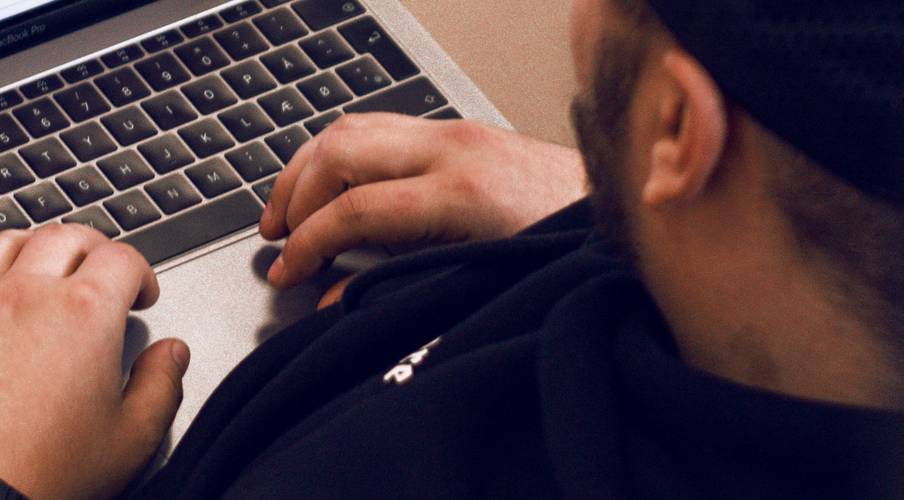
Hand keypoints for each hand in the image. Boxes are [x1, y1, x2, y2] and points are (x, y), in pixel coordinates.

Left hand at [0, 225, 189, 498]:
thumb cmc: (42, 474)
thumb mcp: (130, 440)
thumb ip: (162, 387)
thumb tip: (172, 355)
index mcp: (84, 313)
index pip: (122, 258)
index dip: (141, 272)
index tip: (142, 294)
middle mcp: (25, 294)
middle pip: (63, 237)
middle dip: (91, 248)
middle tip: (101, 270)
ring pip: (4, 243)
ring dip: (31, 246)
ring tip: (42, 265)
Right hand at [260, 114, 586, 287]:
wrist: (626, 216)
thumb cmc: (569, 254)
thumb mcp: (482, 286)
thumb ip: (402, 292)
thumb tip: (334, 301)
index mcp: (462, 192)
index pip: (355, 208)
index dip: (308, 242)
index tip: (286, 269)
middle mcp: (454, 149)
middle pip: (341, 152)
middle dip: (295, 196)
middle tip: (278, 239)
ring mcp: (456, 132)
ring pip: (354, 127)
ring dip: (309, 168)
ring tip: (288, 210)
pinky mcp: (461, 132)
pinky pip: (379, 126)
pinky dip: (340, 154)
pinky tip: (330, 183)